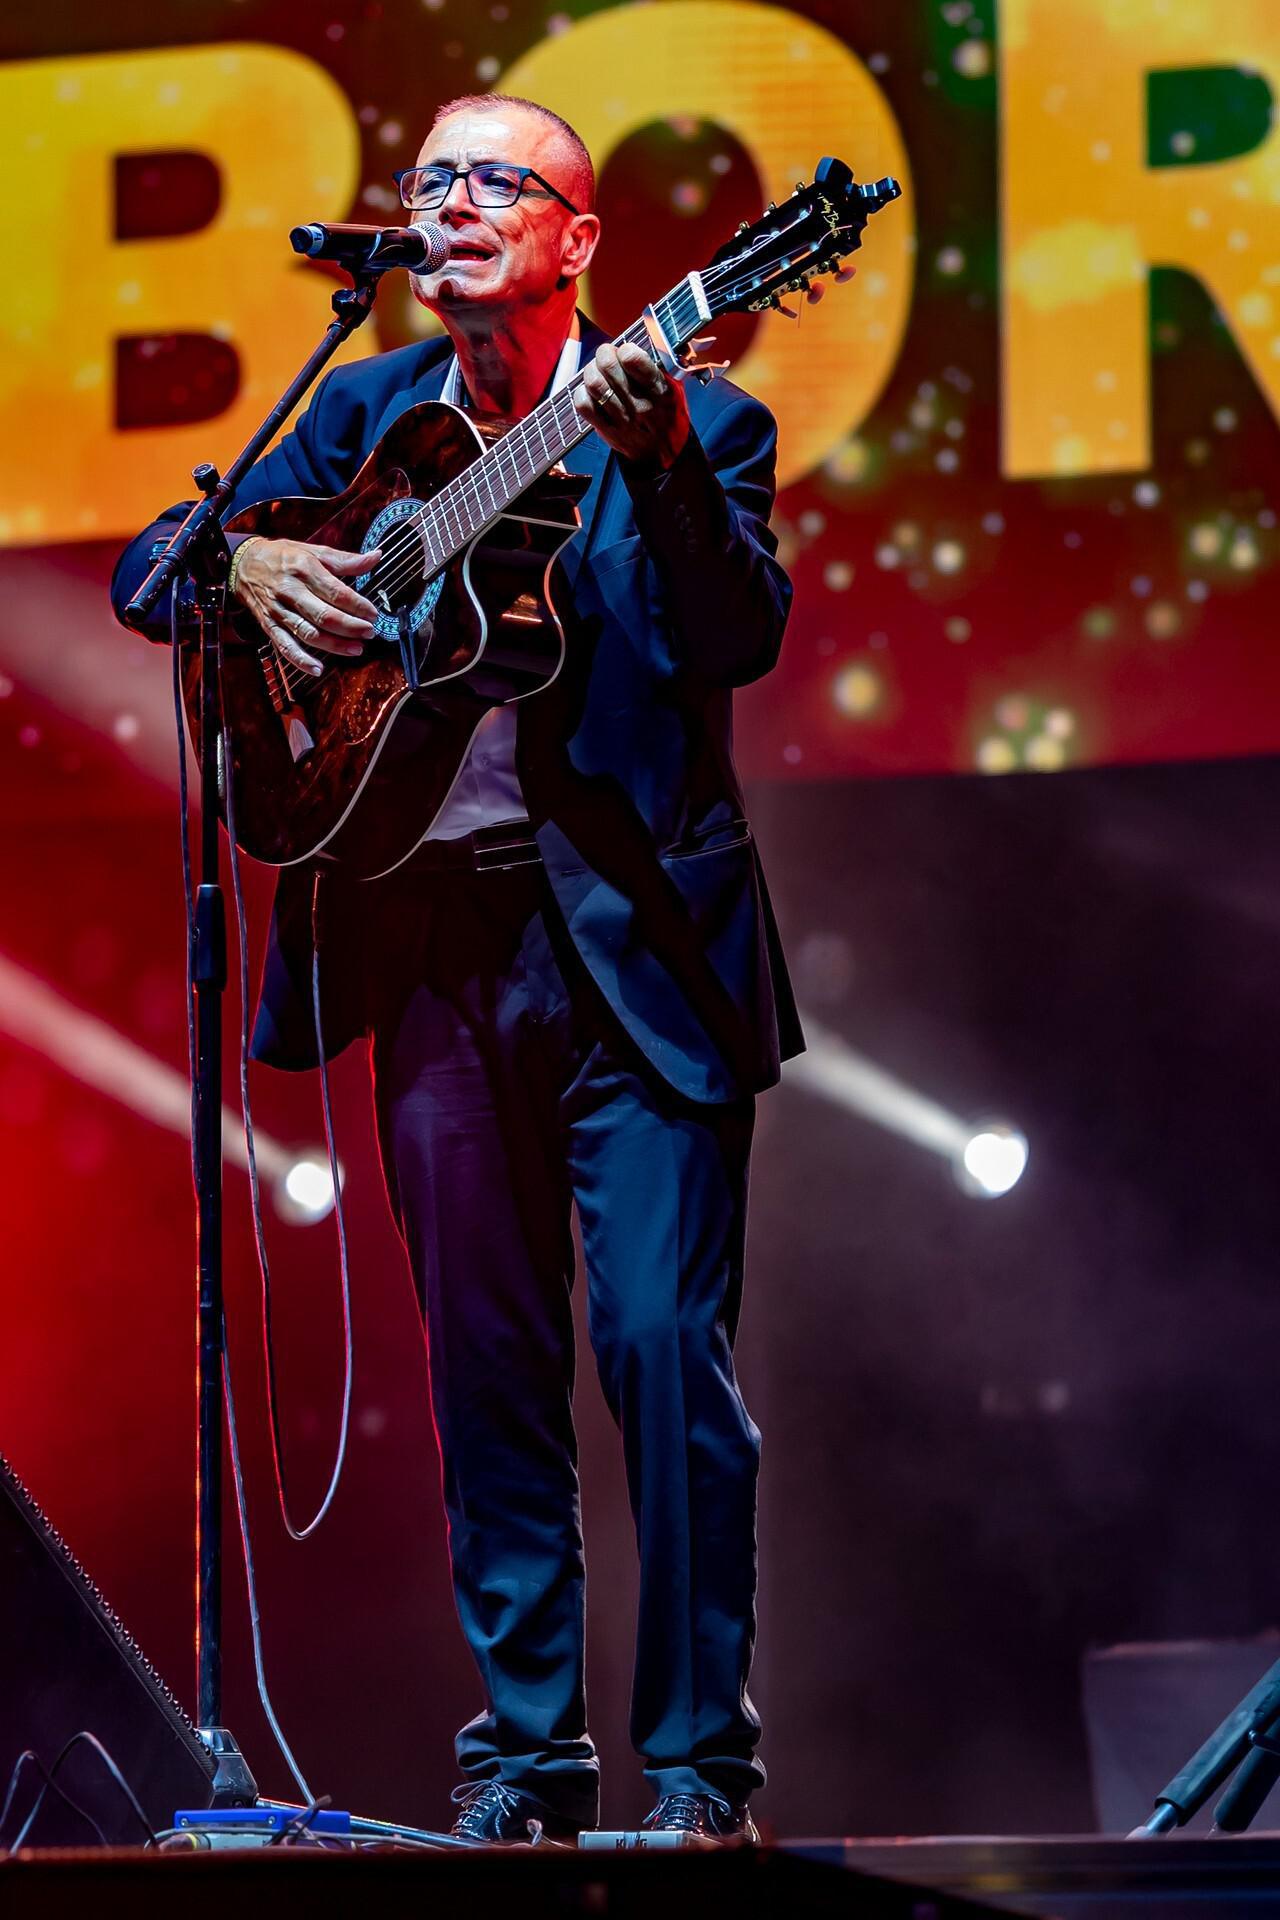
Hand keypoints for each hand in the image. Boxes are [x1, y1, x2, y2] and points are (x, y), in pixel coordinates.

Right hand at [231, 538, 383, 676]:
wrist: (243, 564)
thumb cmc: (283, 557)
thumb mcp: (314, 551)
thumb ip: (346, 559)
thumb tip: (376, 557)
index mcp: (304, 569)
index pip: (335, 592)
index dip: (357, 605)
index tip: (373, 614)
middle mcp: (290, 590)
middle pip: (324, 615)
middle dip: (350, 627)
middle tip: (369, 632)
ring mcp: (278, 610)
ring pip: (308, 633)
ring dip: (334, 645)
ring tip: (356, 649)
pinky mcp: (268, 625)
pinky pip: (284, 645)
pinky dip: (300, 660)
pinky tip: (318, 669)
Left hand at [573, 341, 689, 471]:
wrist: (663, 455)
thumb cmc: (667, 415)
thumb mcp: (676, 389)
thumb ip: (663, 365)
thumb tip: (651, 336)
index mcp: (660, 391)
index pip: (633, 359)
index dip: (624, 349)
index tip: (625, 351)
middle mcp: (641, 405)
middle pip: (608, 366)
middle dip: (604, 353)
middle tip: (606, 355)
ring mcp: (622, 420)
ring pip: (593, 384)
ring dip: (591, 370)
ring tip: (597, 370)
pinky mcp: (607, 431)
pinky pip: (584, 405)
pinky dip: (582, 392)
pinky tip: (591, 391)